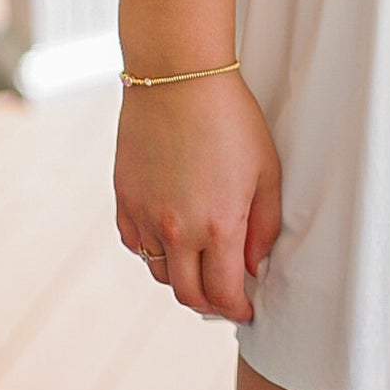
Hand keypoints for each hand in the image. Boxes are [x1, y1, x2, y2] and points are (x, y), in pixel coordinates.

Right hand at [114, 68, 282, 321]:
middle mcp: (177, 230)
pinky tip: (171, 238)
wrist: (178, 78)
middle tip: (225, 298)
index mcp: (218, 226)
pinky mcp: (123, 199)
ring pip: (160, 272)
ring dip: (182, 278)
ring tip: (200, 265)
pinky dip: (154, 252)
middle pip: (188, 294)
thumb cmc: (231, 118)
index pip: (224, 293)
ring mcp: (145, 216)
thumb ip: (264, 226)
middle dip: (210, 304)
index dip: (237, 310)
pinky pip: (136, 244)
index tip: (246, 311)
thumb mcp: (266, 171)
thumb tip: (255, 266)